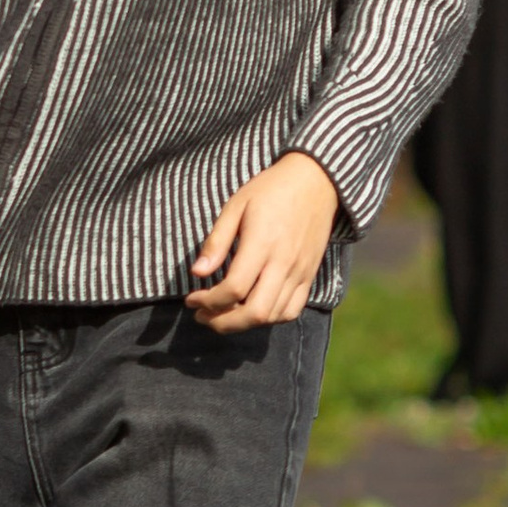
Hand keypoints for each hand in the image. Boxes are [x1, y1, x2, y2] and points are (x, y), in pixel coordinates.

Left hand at [188, 150, 340, 330]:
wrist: (316, 182)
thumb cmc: (271, 190)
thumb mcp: (236, 205)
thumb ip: (217, 241)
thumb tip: (197, 273)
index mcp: (262, 243)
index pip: (233, 289)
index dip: (208, 301)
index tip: (191, 299)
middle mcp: (283, 263)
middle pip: (254, 313)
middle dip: (223, 323)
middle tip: (202, 316)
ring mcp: (299, 272)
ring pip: (272, 316)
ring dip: (244, 324)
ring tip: (222, 316)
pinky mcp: (309, 276)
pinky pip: (291, 311)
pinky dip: (269, 319)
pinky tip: (252, 311)